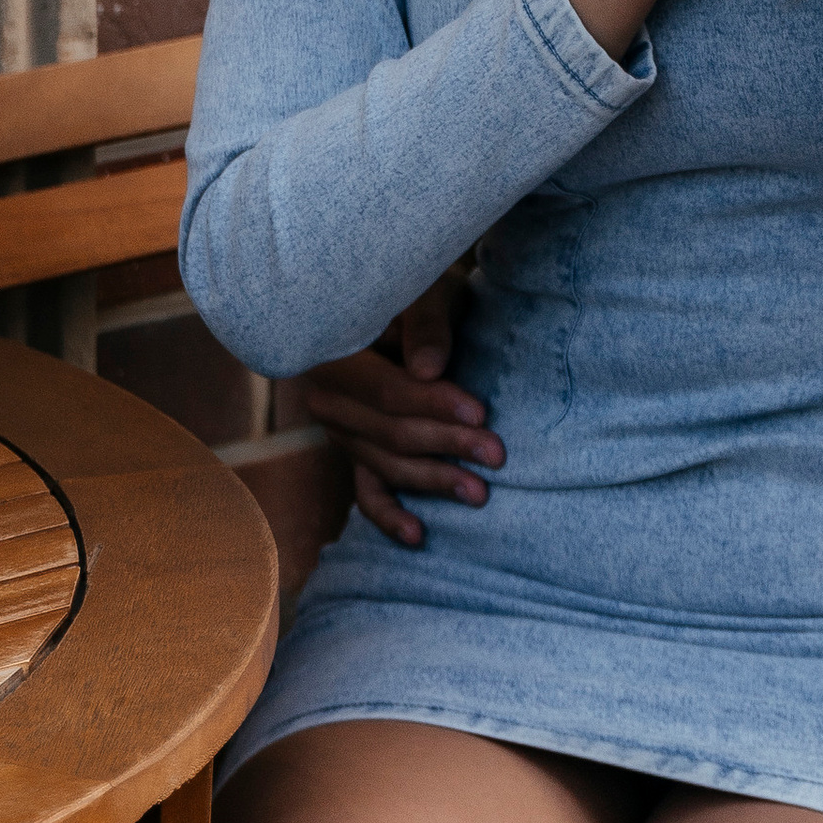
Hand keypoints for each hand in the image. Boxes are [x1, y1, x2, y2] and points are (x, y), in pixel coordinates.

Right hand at [297, 272, 502, 550]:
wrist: (380, 295)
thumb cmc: (408, 287)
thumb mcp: (420, 289)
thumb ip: (425, 325)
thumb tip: (428, 370)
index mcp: (334, 356)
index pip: (390, 395)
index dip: (436, 407)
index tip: (480, 415)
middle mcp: (326, 399)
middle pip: (391, 434)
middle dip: (446, 447)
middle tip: (496, 455)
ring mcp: (338, 429)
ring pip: (385, 464)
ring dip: (431, 481)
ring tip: (478, 493)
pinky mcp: (354, 448)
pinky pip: (365, 490)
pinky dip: (389, 515)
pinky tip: (419, 535)